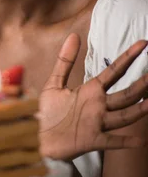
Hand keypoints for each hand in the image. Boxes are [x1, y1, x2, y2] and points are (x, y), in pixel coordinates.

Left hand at [39, 34, 147, 160]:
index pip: (113, 71)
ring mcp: (97, 123)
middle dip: (141, 84)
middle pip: (125, 94)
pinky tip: (140, 140)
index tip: (142, 43)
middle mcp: (98, 105)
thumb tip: (74, 35)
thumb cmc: (49, 112)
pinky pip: (111, 141)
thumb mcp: (55, 82)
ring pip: (123, 115)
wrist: (39, 138)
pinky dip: (125, 141)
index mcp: (91, 90)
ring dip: (138, 110)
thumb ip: (65, 61)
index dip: (128, 57)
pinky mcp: (91, 140)